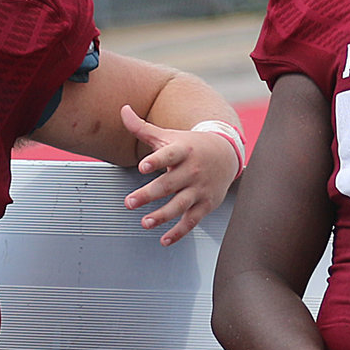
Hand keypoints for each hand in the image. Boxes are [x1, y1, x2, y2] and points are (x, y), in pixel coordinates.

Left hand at [120, 104, 240, 244]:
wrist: (227, 154)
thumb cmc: (190, 145)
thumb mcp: (168, 136)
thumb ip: (143, 127)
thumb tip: (123, 109)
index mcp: (183, 151)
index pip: (169, 155)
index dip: (156, 160)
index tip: (143, 167)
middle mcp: (192, 171)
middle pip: (169, 184)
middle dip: (148, 194)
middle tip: (129, 202)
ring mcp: (200, 189)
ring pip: (180, 205)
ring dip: (162, 216)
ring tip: (145, 223)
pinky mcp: (206, 204)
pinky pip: (192, 221)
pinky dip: (179, 232)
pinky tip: (164, 240)